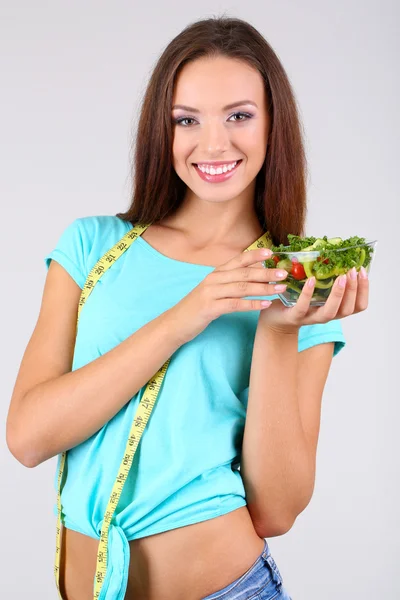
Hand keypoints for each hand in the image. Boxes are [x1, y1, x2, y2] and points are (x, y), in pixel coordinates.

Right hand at [169, 247, 290, 343]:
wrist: (176, 323)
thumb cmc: (198, 307)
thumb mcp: (213, 290)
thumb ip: (229, 281)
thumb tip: (252, 274)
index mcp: (216, 273)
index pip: (238, 260)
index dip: (255, 255)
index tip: (272, 252)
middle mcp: (213, 279)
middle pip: (244, 273)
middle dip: (266, 272)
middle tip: (284, 273)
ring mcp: (211, 293)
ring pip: (242, 288)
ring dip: (263, 288)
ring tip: (280, 289)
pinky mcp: (210, 308)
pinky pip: (235, 304)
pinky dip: (252, 304)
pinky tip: (265, 304)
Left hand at [258, 260, 369, 334]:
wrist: (277, 318)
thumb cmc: (299, 300)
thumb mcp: (318, 290)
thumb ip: (329, 278)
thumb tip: (339, 254)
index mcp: (336, 309)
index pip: (359, 305)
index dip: (364, 290)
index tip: (363, 271)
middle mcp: (327, 316)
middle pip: (348, 309)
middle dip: (353, 289)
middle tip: (352, 271)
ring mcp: (311, 318)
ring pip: (330, 311)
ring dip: (338, 293)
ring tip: (340, 276)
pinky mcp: (295, 316)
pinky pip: (303, 306)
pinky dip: (309, 293)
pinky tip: (312, 280)